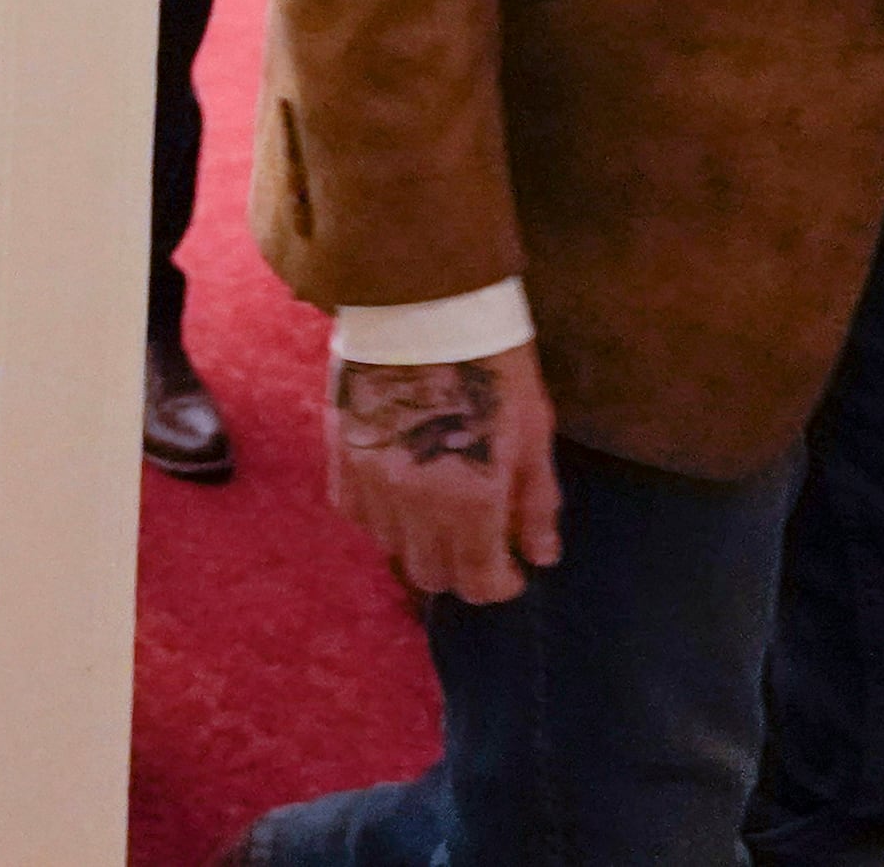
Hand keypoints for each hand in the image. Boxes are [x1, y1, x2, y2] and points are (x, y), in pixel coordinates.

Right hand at [324, 340, 564, 602]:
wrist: (425, 300)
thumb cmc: (493, 362)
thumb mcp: (533, 431)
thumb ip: (536, 501)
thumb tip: (542, 557)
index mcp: (471, 501)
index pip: (481, 582)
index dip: (502, 583)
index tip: (513, 568)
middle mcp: (415, 504)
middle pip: (434, 575)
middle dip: (463, 568)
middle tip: (481, 541)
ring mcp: (372, 481)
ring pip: (392, 548)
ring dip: (420, 542)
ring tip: (441, 510)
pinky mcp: (341, 455)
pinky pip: (355, 513)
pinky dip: (380, 515)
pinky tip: (401, 491)